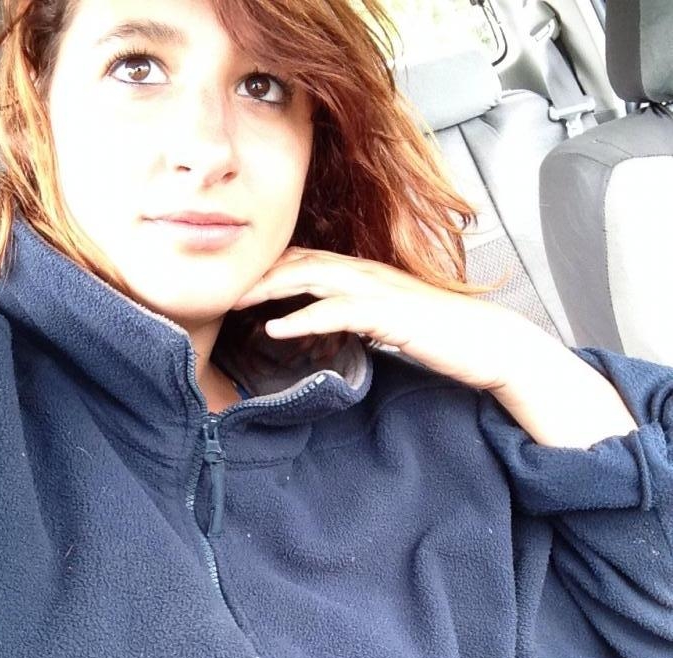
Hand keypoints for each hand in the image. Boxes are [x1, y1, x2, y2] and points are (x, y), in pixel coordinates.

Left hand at [233, 246, 531, 393]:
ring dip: (270, 287)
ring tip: (235, 301)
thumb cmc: (444, 334)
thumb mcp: (393, 320)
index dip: (270, 266)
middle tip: (221, 285)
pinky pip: (337, 311)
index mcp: (367, 274)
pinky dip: (303, 318)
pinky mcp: (389, 314)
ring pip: (312, 277)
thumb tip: (334, 327)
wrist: (490, 343)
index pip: (308, 260)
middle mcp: (368, 274)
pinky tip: (277, 330)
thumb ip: (362, 317)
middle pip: (301, 260)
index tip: (238, 280)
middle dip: (258, 270)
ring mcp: (379, 290)